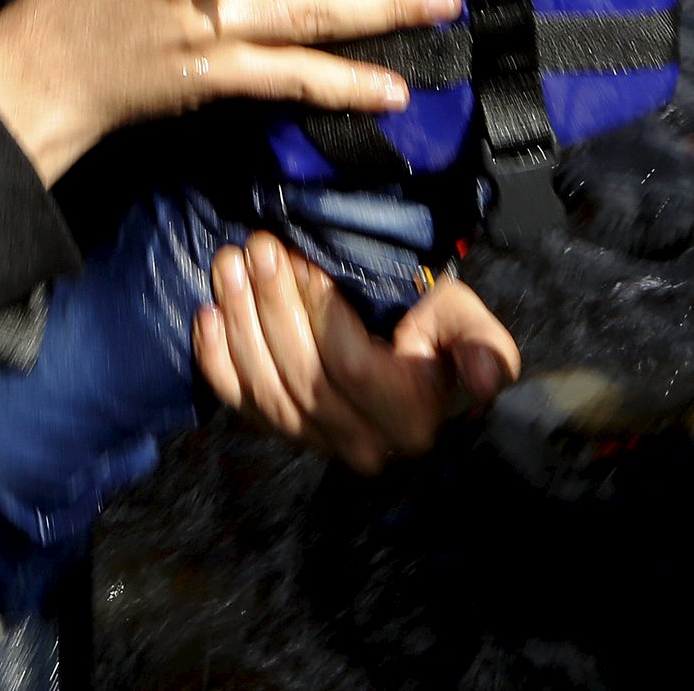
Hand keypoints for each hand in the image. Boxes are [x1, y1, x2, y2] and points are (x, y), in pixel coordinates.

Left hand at [195, 245, 516, 472]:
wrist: (402, 356)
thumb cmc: (434, 330)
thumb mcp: (464, 323)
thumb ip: (480, 345)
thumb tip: (485, 379)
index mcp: (412, 418)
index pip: (351, 368)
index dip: (320, 311)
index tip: (303, 259)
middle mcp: (365, 445)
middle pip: (302, 377)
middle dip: (271, 304)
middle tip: (256, 247)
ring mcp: (318, 443)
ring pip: (265, 390)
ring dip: (239, 321)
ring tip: (230, 264)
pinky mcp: (282, 433)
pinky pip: (239, 404)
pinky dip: (216, 360)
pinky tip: (208, 315)